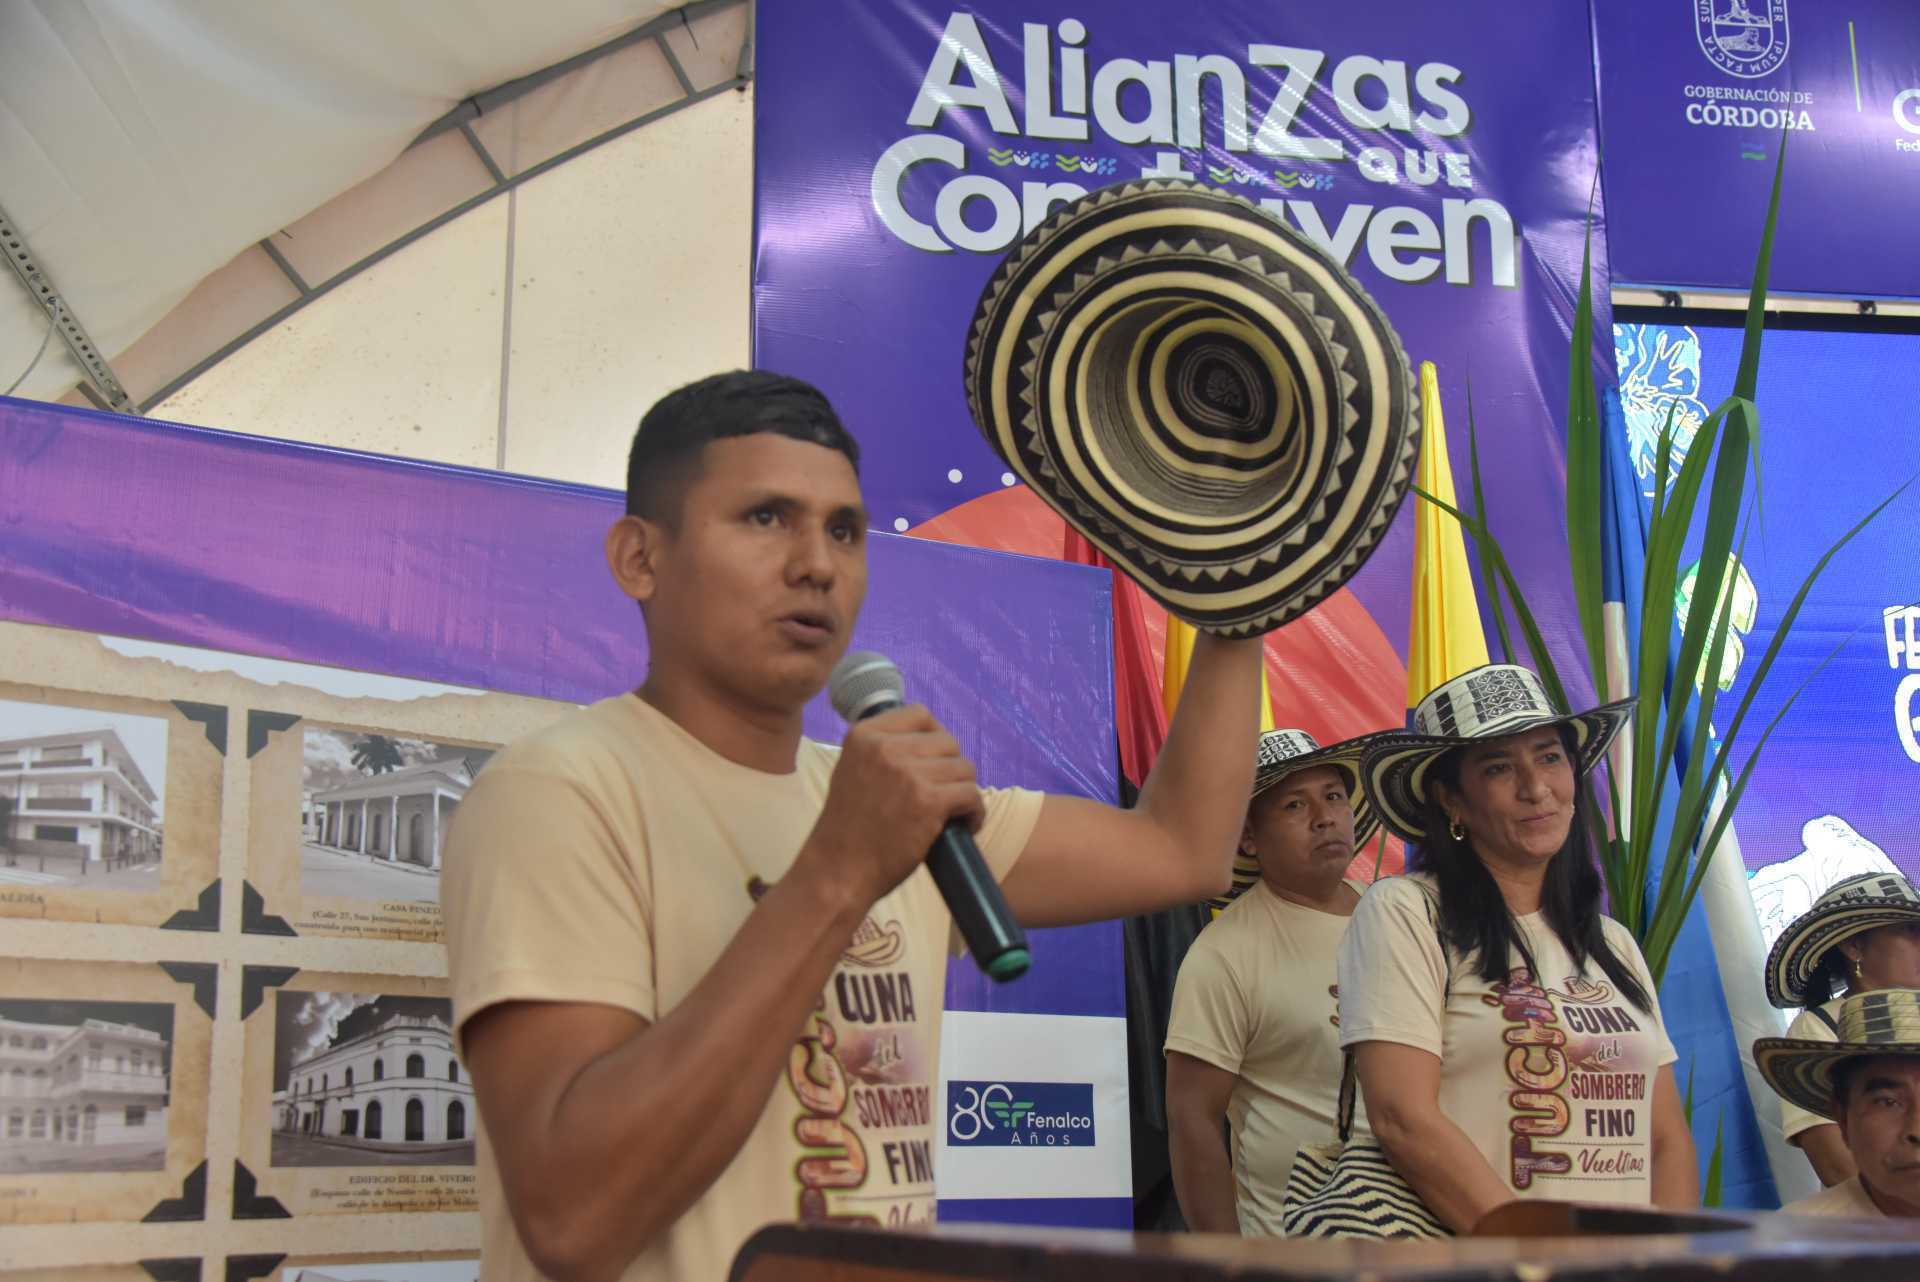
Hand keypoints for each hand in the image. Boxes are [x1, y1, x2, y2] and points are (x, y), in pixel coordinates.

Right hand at [800, 704, 984, 909]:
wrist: (837, 872)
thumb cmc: (845, 829)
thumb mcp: (852, 771)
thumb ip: (881, 752)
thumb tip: (927, 742)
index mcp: (864, 735)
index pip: (919, 715)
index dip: (934, 738)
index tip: (934, 762)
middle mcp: (885, 747)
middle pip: (947, 742)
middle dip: (951, 768)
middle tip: (945, 793)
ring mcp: (908, 773)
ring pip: (964, 768)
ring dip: (965, 791)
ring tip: (956, 812)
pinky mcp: (929, 800)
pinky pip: (971, 794)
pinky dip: (975, 812)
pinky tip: (966, 825)